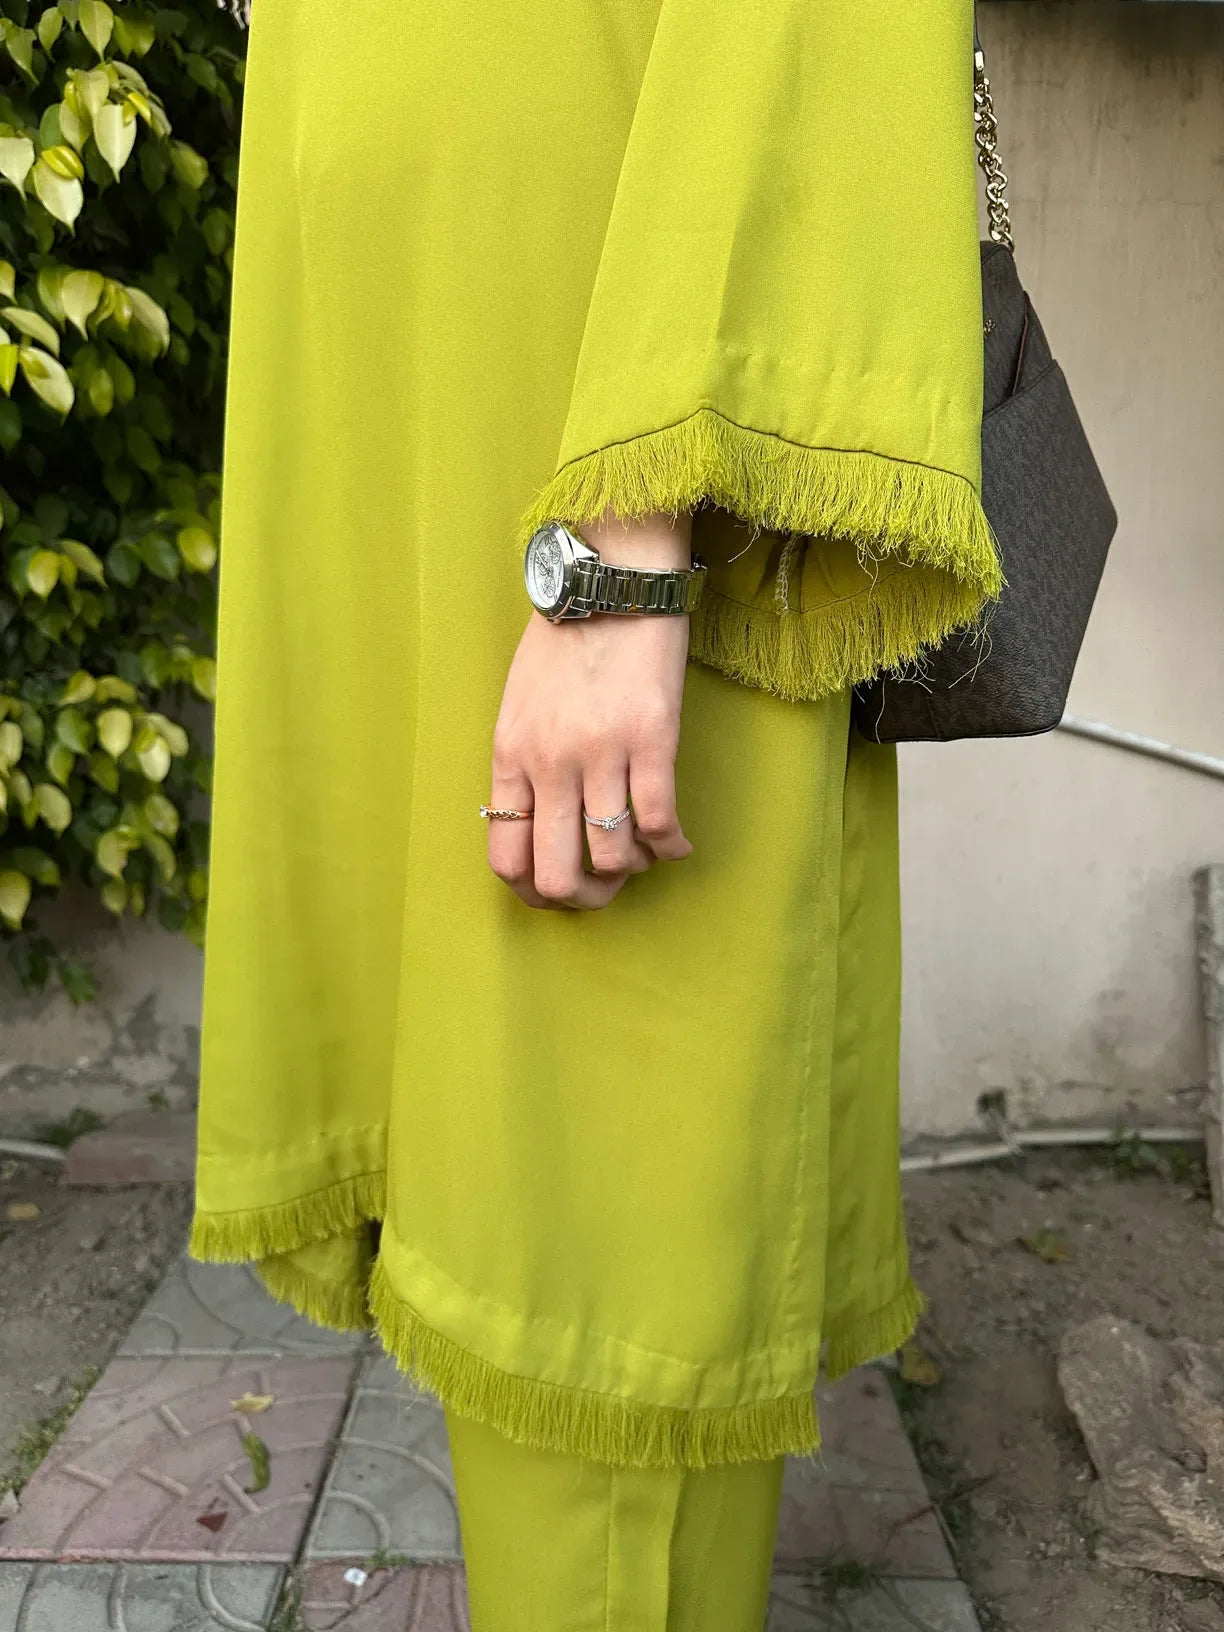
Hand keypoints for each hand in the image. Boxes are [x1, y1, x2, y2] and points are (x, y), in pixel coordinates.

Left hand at [488, 510, 693, 909]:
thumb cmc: (565, 638)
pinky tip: (677, 844)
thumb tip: (538, 819)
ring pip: (612, 855)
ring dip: (631, 869)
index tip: (559, 891)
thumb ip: (524, 762)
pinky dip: (670, 846)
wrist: (608, 581)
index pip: (506, 856)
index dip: (533, 892)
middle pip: (556, 873)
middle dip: (585, 897)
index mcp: (511, 756)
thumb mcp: (520, 704)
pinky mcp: (651, 739)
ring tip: (643, 854)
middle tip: (606, 889)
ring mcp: (600, 753)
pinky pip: (659, 821)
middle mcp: (549, 763)